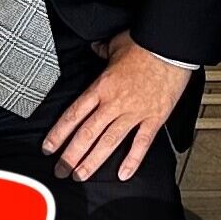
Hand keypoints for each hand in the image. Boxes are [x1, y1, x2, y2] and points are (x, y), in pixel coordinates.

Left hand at [40, 34, 194, 183]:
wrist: (172, 47)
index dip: (58, 134)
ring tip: (81, 175)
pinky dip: (132, 160)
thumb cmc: (145, 44)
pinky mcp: (154, 117)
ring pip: (109, 142)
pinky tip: (123, 174)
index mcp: (102, 87)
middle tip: (60, 170)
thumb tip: (95, 48)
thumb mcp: (117, 44)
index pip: (73, 114)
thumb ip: (102, 50)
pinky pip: (141, 142)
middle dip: (70, 155)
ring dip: (93, 161)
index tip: (48, 148)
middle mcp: (114, 102)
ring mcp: (134, 112)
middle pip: (87, 133)